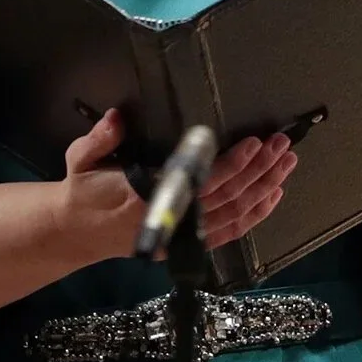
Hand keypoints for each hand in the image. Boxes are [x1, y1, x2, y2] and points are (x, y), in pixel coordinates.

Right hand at [59, 108, 296, 259]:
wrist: (74, 231)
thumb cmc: (81, 190)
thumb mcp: (81, 158)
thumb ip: (102, 137)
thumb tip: (119, 117)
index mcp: (147, 196)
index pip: (200, 181)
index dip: (232, 164)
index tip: (254, 144)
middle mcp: (171, 219)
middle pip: (228, 196)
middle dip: (259, 170)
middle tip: (282, 145)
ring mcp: (181, 237)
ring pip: (235, 214)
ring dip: (264, 188)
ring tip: (286, 164)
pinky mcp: (186, 244)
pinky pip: (229, 232)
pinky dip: (255, 215)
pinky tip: (273, 195)